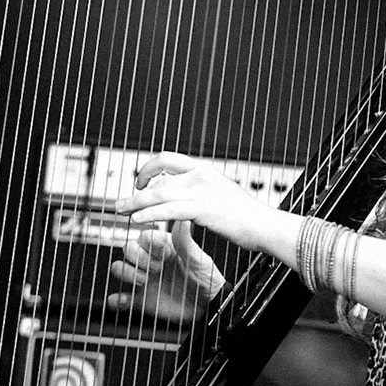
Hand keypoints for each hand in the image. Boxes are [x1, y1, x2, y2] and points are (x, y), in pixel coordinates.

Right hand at [108, 221, 224, 322]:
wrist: (209, 304)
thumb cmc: (207, 278)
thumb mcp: (198, 258)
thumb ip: (185, 241)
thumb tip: (182, 219)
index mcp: (164, 247)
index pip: (145, 236)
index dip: (150, 243)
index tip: (162, 252)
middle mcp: (152, 261)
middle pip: (128, 249)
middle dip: (139, 258)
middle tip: (156, 268)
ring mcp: (145, 279)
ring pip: (120, 268)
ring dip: (128, 274)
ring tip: (143, 282)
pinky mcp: (142, 299)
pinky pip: (121, 298)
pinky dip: (117, 299)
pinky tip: (121, 300)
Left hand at [114, 151, 277, 251]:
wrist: (267, 226)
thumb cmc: (248, 218)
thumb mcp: (223, 197)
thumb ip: (203, 195)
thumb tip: (188, 202)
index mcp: (205, 171)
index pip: (168, 159)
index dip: (150, 168)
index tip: (141, 182)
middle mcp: (201, 176)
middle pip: (158, 174)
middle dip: (136, 186)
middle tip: (122, 201)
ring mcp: (201, 191)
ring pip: (158, 194)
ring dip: (134, 202)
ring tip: (119, 210)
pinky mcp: (202, 209)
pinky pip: (168, 211)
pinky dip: (149, 214)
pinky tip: (137, 220)